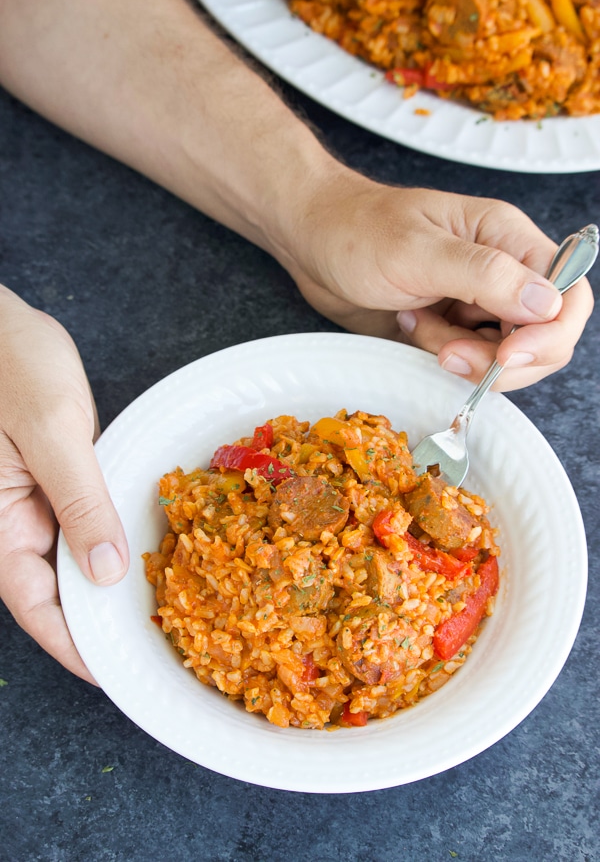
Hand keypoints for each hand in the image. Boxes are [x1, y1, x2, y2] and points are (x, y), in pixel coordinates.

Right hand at [0, 287, 127, 681]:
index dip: (73, 645)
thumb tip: (104, 572)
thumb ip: (78, 501)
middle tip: (153, 644)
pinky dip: (108, 539)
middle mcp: (10, 521)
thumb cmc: (8, 361)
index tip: (115, 673)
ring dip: (107, 584)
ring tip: (158, 607)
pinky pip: (81, 521)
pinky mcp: (54, 479)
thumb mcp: (49, 430)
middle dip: (97, 621)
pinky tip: (143, 550)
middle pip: (54, 590)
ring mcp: (32, 501)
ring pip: (70, 560)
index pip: (33, 605)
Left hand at [283, 169, 593, 390]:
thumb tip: (546, 302)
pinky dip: (444, 358)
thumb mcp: (417, 250)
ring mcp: (477, 303)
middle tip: (448, 352)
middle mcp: (502, 272)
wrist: (311, 244)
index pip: (567, 293)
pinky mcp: (451, 327)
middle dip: (502, 358)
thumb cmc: (356, 231)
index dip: (550, 333)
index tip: (507, 356)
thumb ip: (484, 275)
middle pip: (544, 336)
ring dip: (466, 358)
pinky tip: (413, 329)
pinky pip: (470, 361)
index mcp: (506, 238)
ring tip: (420, 328)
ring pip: (507, 356)